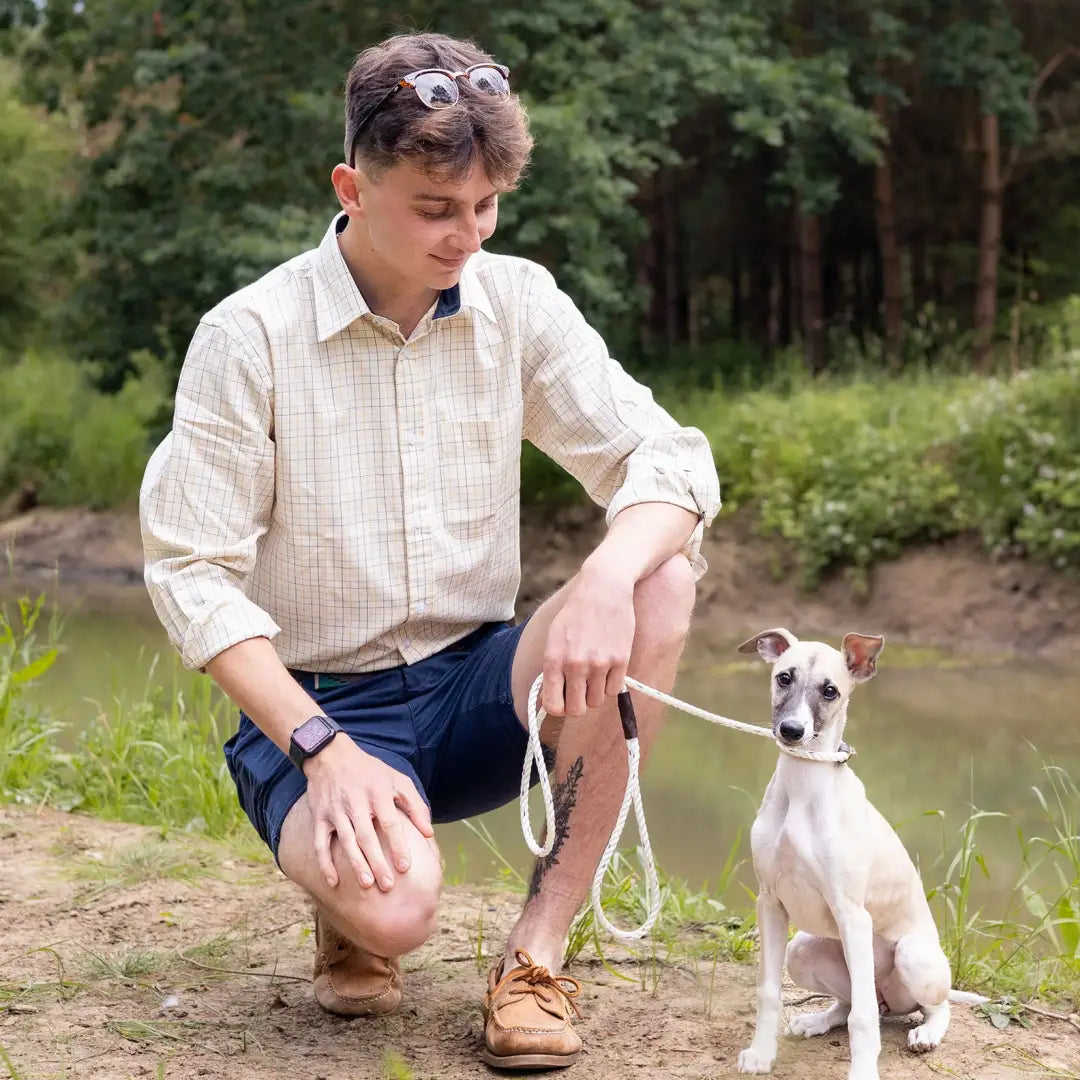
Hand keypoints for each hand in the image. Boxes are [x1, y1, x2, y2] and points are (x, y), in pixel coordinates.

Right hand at [303, 736, 433, 890]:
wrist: (331, 756)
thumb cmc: (370, 771)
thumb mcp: (397, 780)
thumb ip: (415, 804)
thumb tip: (429, 832)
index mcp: (378, 792)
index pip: (390, 822)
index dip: (398, 845)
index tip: (405, 867)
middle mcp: (356, 801)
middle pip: (367, 836)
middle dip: (377, 862)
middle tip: (388, 886)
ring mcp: (335, 810)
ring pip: (346, 841)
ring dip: (356, 864)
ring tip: (367, 885)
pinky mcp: (319, 817)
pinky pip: (320, 843)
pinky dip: (325, 863)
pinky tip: (333, 882)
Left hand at [541, 562, 635, 717]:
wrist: (604, 588)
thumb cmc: (576, 613)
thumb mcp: (554, 637)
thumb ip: (551, 669)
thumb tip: (549, 700)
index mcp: (554, 659)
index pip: (553, 705)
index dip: (558, 709)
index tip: (562, 702)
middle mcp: (575, 664)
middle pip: (577, 710)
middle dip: (578, 705)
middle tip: (580, 692)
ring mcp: (599, 663)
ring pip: (597, 702)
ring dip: (595, 693)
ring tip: (594, 673)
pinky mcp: (620, 660)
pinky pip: (614, 690)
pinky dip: (611, 684)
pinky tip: (608, 667)